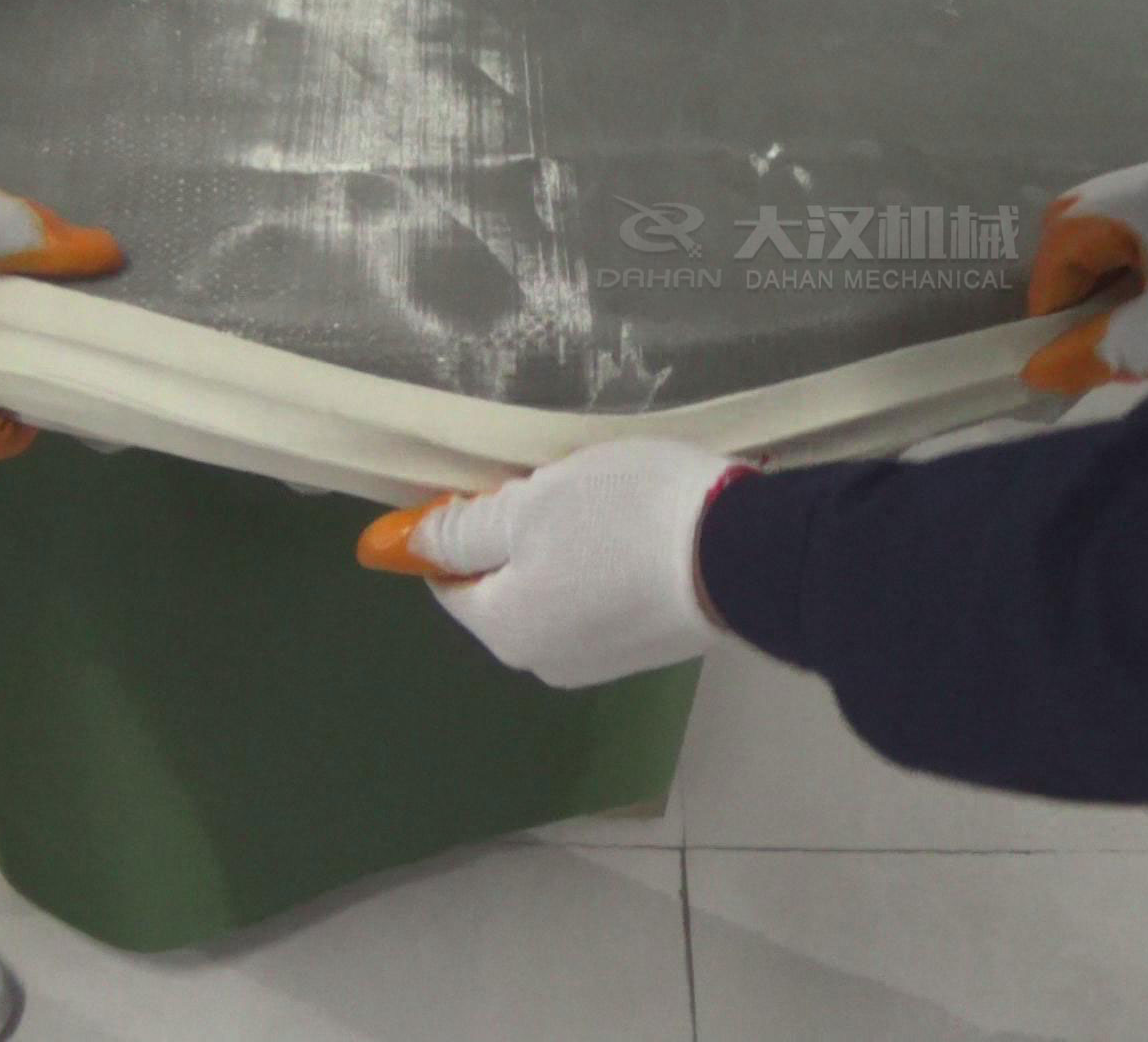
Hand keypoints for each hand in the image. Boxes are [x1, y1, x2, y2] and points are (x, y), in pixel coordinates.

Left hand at [358, 439, 749, 688]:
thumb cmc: (622, 519)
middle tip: (554, 487)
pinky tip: (634, 532)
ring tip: (602, 505)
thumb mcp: (530, 506)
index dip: (454, 527)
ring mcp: (600, 661)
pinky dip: (604, 566)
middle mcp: (544, 660)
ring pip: (554, 591)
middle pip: (503, 588)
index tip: (491, 484)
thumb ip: (463, 531)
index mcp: (504, 630)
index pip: (447, 580)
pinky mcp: (648, 648)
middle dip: (514, 538)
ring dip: (562, 550)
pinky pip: (600, 600)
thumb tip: (401, 547)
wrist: (746, 553)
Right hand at [1021, 144, 1147, 395]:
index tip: (1053, 344)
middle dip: (1079, 278)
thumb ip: (1082, 353)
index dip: (1046, 290)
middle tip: (1086, 335)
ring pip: (1138, 222)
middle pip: (1097, 215)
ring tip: (1132, 330)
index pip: (1065, 229)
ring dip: (1119, 274)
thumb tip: (1036, 367)